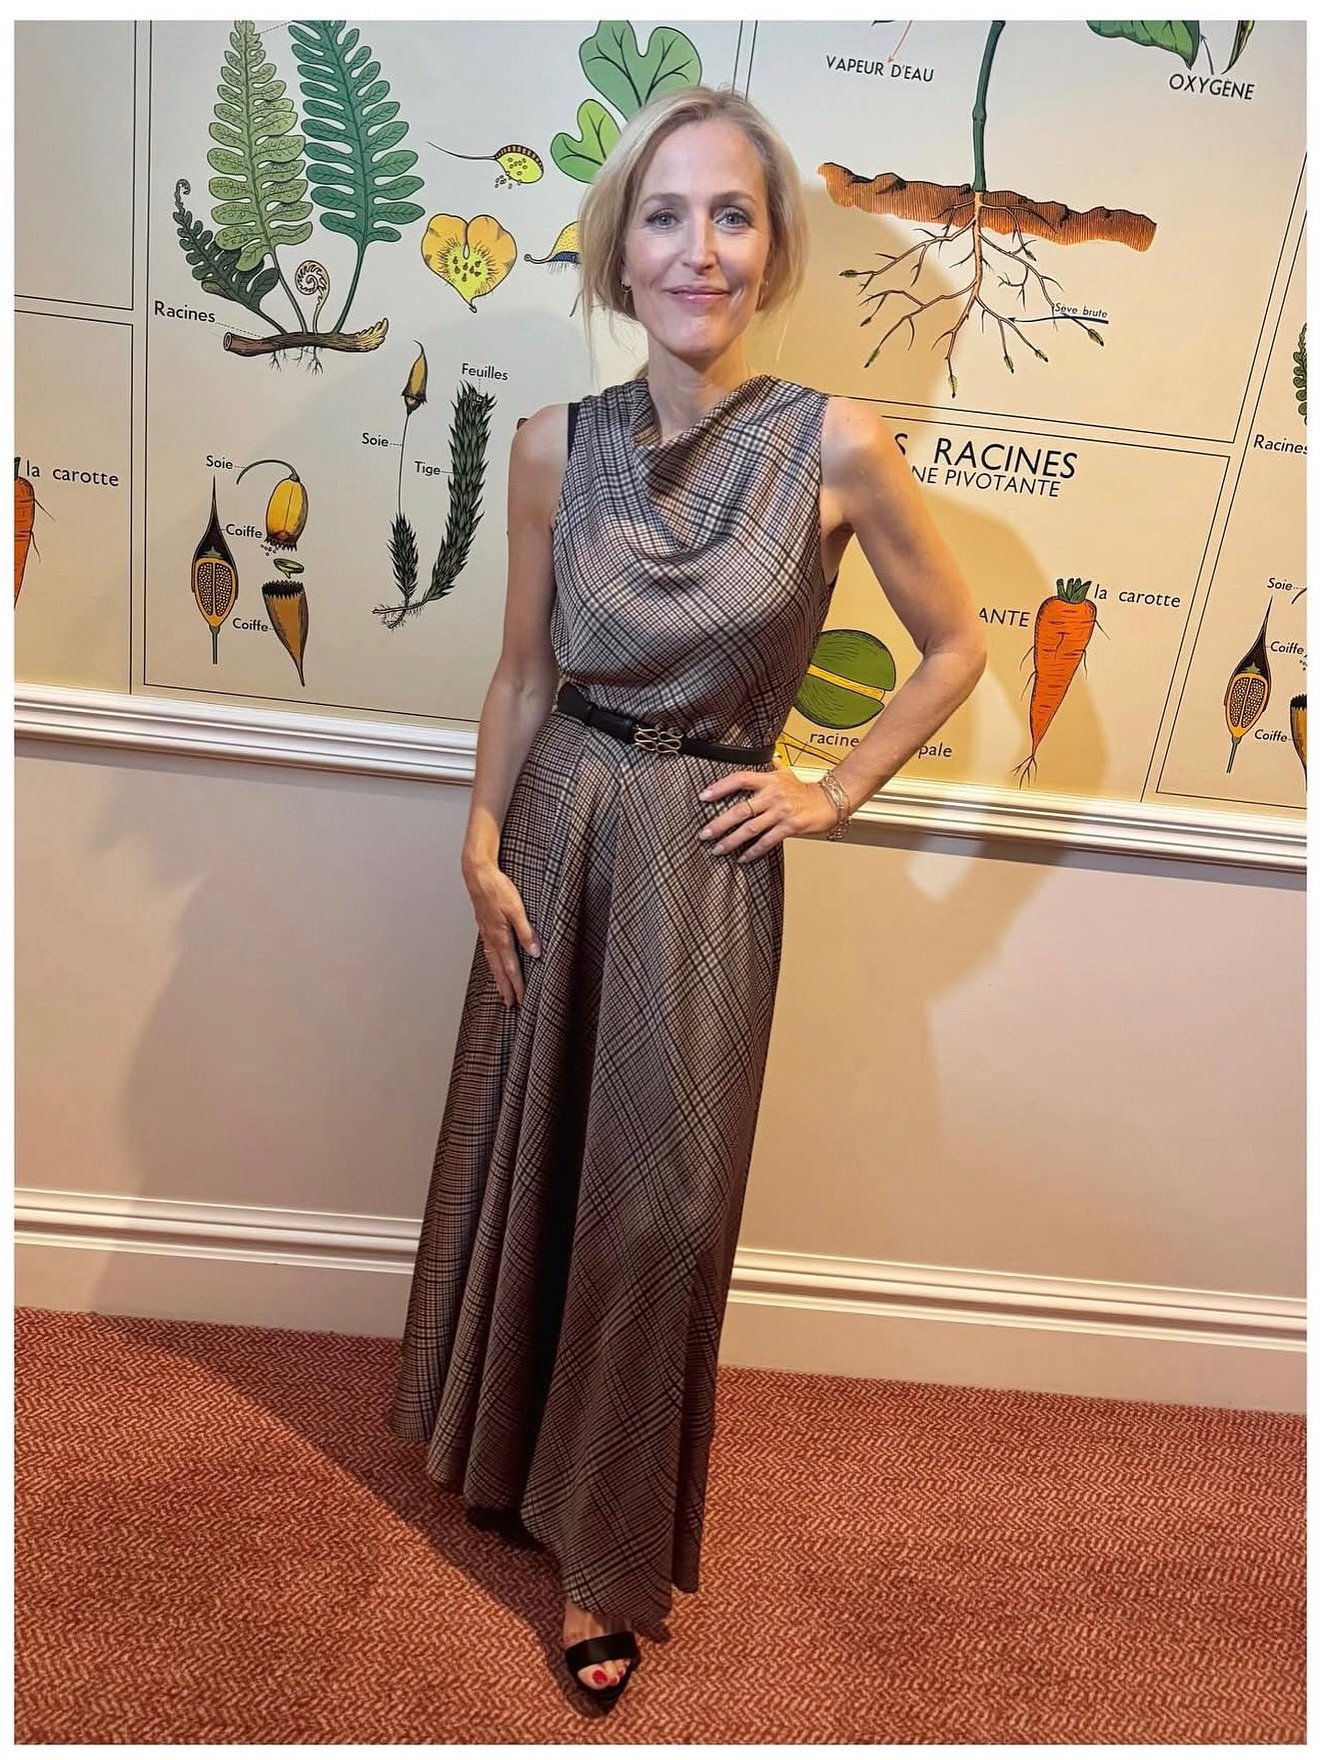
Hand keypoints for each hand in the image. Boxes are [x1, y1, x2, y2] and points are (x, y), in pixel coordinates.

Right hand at [463, 857, 540, 1008]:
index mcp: (500, 936)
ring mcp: (485, 932)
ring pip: (492, 961)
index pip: (511, 967)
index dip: (517, 984)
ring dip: (498, 977)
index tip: (521, 999)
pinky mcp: (483, 925)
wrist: (477, 873)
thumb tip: (535, 952)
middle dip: (505, 987)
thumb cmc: (497, 887)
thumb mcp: (516, 909)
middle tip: (510, 1003)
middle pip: (499, 968)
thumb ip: (526, 932)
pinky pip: (488, 950)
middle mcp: (491, 937)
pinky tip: (494, 963)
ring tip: (502, 990)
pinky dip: (492, 962)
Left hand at [696, 767, 844, 862]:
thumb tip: (767, 756)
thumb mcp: (786, 774)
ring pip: (750, 828)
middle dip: (719, 823)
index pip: (739, 779)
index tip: (703, 796)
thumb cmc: (804, 790)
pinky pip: (767, 841)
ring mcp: (780, 812)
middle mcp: (772, 795)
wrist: (829, 801)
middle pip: (740, 810)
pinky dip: (753, 851)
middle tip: (704, 833)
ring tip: (717, 849)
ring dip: (731, 841)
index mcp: (768, 780)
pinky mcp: (789, 827)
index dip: (720, 787)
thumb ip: (772, 766)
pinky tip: (742, 858)